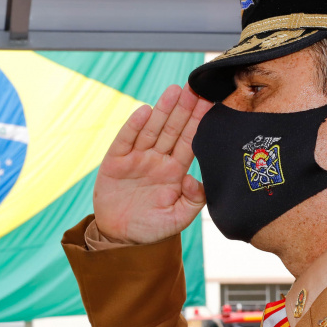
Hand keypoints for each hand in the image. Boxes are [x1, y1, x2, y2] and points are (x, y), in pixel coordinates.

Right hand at [93, 84, 211, 243]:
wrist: (120, 238)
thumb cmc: (151, 228)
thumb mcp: (178, 218)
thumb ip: (193, 201)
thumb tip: (197, 180)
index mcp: (174, 171)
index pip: (190, 141)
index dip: (199, 122)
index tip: (210, 103)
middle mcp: (157, 160)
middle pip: (173, 129)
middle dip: (184, 108)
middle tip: (196, 87)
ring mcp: (136, 159)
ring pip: (152, 129)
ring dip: (163, 110)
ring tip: (174, 91)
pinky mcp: (116, 161)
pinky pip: (126, 140)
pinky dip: (134, 126)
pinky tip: (145, 111)